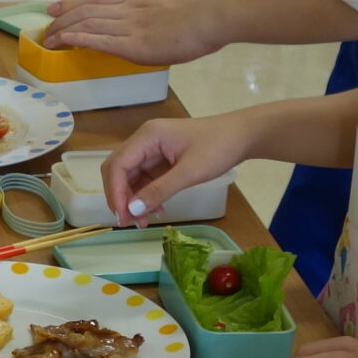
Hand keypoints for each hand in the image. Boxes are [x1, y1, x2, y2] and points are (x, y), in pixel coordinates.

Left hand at [41, 0, 221, 62]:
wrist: (211, 17)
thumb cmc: (198, 17)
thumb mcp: (168, 9)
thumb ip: (150, 14)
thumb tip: (144, 26)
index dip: (73, 3)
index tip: (56, 8)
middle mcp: (129, 9)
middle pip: (86, 10)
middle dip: (63, 19)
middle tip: (47, 27)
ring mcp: (131, 26)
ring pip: (88, 23)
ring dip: (64, 30)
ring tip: (49, 40)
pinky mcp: (135, 44)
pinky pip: (100, 40)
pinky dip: (79, 38)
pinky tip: (65, 41)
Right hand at [102, 115, 252, 224]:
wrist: (243, 136)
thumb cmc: (219, 147)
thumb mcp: (190, 172)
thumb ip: (159, 191)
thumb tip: (132, 210)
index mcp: (148, 136)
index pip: (117, 165)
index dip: (115, 192)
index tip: (123, 217)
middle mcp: (145, 141)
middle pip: (118, 170)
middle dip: (121, 197)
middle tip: (129, 222)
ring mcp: (152, 149)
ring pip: (130, 177)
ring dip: (133, 200)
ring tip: (143, 222)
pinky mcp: (161, 159)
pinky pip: (145, 179)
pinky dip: (146, 196)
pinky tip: (156, 210)